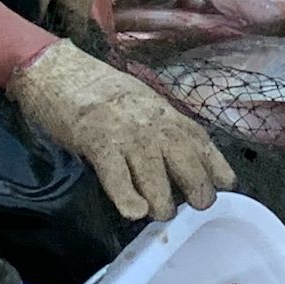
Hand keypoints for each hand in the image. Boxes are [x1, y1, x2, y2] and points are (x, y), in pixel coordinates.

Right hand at [10, 39, 235, 220]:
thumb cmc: (98, 90)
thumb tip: (176, 159)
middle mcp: (150, 122)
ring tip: (162, 214)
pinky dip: (126, 195)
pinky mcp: (96, 141)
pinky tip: (133, 211)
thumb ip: (158, 127)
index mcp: (163, 112)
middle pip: (184, 157)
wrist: (57, 69)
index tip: (228, 183)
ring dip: (162, 198)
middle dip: (197, 185)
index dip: (215, 163)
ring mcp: (124, 132)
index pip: (198, 138)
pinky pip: (115, 173)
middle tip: (200, 206)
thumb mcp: (139, 103)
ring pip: (153, 170)